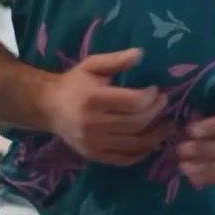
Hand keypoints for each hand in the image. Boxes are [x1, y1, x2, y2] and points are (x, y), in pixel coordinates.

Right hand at [40, 49, 170, 165]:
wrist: (48, 107)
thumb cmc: (74, 83)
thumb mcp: (92, 65)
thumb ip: (116, 60)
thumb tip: (141, 54)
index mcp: (93, 98)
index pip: (133, 102)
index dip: (151, 97)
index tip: (156, 90)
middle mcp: (93, 123)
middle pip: (137, 123)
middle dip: (156, 112)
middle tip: (164, 103)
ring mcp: (93, 143)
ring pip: (135, 144)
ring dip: (156, 136)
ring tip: (167, 126)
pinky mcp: (94, 155)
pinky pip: (125, 159)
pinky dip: (142, 153)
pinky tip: (151, 142)